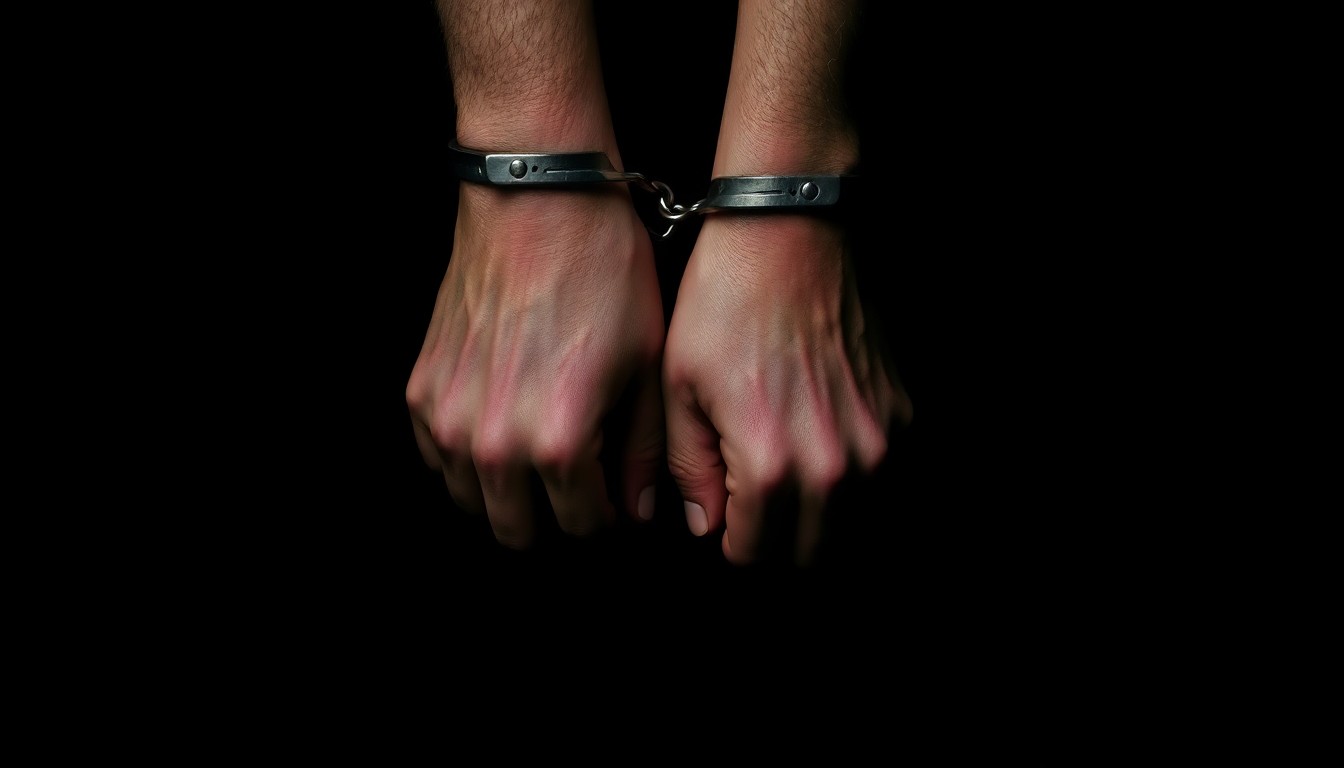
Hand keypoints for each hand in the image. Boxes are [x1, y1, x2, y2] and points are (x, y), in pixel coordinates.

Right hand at [407, 184, 664, 547]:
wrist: (537, 199)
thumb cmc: (603, 271)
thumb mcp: (648, 364)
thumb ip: (642, 452)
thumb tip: (638, 508)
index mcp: (557, 441)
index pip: (582, 526)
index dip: (607, 516)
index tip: (616, 495)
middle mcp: (493, 442)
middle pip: (517, 530)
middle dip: (553, 517)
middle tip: (578, 484)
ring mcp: (448, 418)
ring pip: (471, 502)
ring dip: (506, 494)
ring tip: (539, 455)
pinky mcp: (421, 390)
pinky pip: (436, 459)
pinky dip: (466, 460)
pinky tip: (501, 427)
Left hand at [663, 214, 910, 564]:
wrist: (790, 236)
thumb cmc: (724, 304)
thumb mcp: (680, 388)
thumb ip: (690, 470)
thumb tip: (705, 525)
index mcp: (772, 466)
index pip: (753, 554)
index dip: (731, 540)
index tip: (723, 516)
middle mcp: (835, 466)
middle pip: (810, 553)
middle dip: (776, 539)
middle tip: (752, 502)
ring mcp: (878, 443)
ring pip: (853, 524)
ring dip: (818, 515)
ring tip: (786, 471)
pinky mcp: (900, 415)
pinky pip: (881, 477)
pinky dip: (853, 476)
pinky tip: (820, 438)